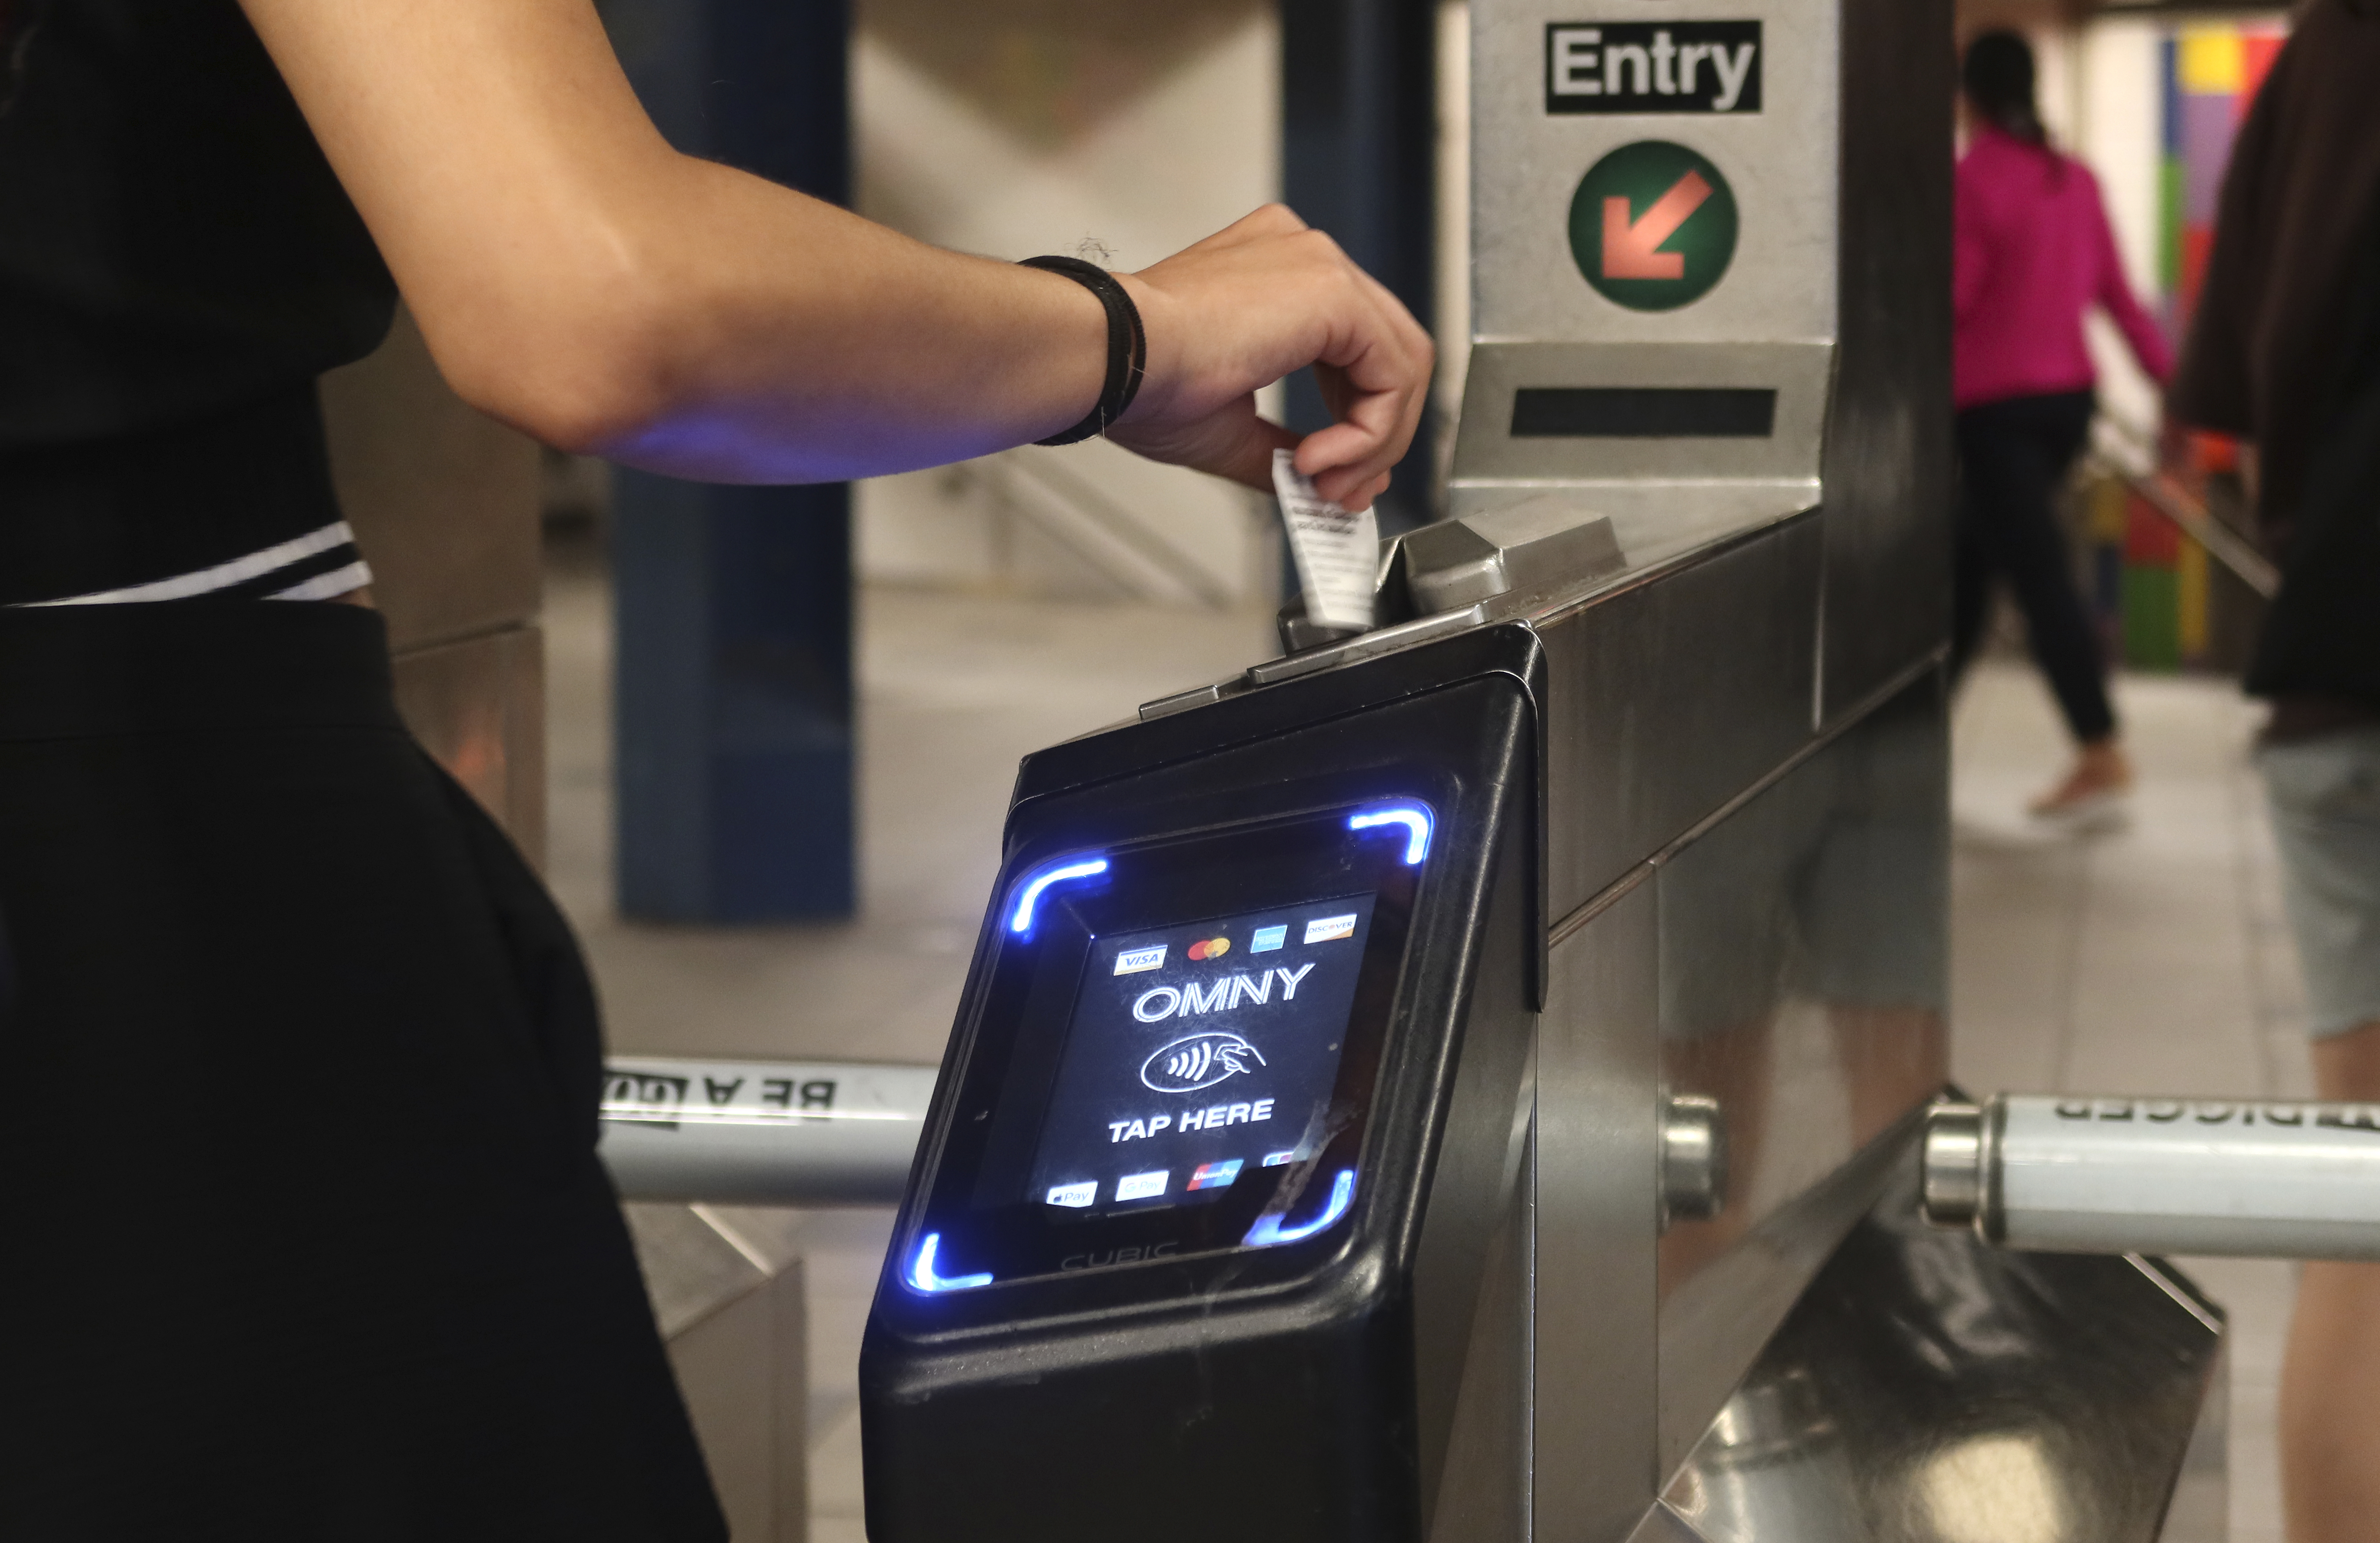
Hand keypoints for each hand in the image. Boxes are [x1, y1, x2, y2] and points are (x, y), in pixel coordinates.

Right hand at [1107, 206, 1433, 512]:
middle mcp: (1304, 256)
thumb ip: (1284, 449)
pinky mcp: (1332, 290)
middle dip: (1376, 436)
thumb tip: (1327, 484)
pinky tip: (1320, 460)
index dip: (1360, 419)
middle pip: (1389, 353)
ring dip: (1374, 442)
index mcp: (1276, 273)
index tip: (1334, 475)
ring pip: (1401, 364)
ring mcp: (1320, 264)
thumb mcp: (1229, 428)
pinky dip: (1370, 431)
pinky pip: (1392, 372)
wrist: (1110, 359)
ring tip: (1325, 483)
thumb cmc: (1140, 383)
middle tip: (1341, 492)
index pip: (1356, 347)